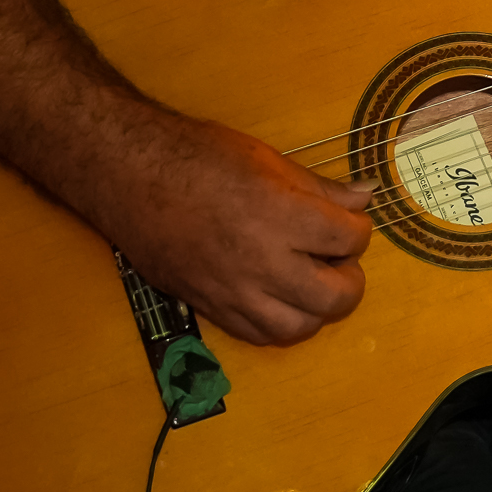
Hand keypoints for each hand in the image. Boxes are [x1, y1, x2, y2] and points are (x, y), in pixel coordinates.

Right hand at [87, 108, 374, 348]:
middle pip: (335, 296)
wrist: (129, 176)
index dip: (358, 229)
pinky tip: (278, 296)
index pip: (350, 239)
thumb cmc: (194, 157)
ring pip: (299, 327)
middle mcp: (261, 261)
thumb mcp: (266, 159)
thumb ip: (319, 187)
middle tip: (338, 257)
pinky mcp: (209, 306)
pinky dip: (279, 322)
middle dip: (348, 278)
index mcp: (281, 215)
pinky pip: (258, 335)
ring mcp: (233, 291)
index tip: (348, 220)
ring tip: (310, 281)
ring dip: (316, 309)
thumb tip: (362, 197)